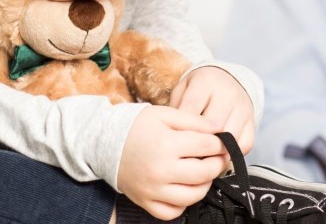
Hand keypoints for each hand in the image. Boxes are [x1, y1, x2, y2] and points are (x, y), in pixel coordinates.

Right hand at [117, 105, 227, 219]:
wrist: (105, 142)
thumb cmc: (136, 126)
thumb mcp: (165, 114)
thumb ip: (194, 121)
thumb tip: (218, 131)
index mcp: (166, 144)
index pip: (206, 146)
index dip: (219, 143)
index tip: (221, 141)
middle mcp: (161, 170)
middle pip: (204, 173)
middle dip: (217, 164)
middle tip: (218, 157)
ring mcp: (153, 190)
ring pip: (193, 196)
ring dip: (205, 184)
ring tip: (202, 172)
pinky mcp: (146, 202)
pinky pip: (173, 212)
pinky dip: (183, 203)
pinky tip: (183, 188)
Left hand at [168, 66, 255, 155]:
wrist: (225, 81)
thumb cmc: (197, 90)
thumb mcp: (182, 90)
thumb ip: (176, 108)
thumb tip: (175, 134)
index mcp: (206, 81)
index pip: (192, 108)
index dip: (182, 127)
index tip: (174, 138)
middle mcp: (228, 93)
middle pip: (213, 125)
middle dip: (199, 140)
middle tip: (186, 151)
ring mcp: (243, 107)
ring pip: (230, 137)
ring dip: (214, 150)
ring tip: (200, 155)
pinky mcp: (252, 122)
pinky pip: (245, 144)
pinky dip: (231, 153)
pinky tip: (217, 153)